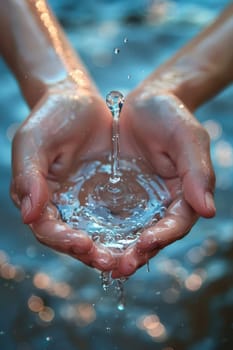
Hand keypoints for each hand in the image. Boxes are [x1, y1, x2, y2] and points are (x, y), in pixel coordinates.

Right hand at [11, 81, 119, 271]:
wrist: (79, 101)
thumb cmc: (51, 117)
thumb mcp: (33, 141)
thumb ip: (28, 175)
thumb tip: (29, 214)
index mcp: (39, 197)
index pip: (47, 228)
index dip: (62, 240)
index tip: (82, 243)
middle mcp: (61, 206)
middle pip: (72, 240)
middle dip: (91, 254)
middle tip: (112, 262)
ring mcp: (85, 203)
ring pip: (97, 236)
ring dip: (111, 250)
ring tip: (129, 259)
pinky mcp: (107, 196)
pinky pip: (117, 219)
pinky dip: (127, 233)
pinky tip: (141, 239)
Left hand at [112, 89, 215, 277]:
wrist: (143, 102)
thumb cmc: (170, 116)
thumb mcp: (187, 138)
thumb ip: (198, 173)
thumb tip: (208, 211)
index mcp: (185, 193)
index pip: (178, 222)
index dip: (165, 236)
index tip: (147, 243)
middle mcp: (164, 203)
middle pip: (154, 236)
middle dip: (139, 253)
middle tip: (121, 267)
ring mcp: (142, 202)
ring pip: (132, 233)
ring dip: (120, 251)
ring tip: (104, 265)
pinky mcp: (121, 197)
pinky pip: (112, 219)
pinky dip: (103, 233)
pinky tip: (89, 243)